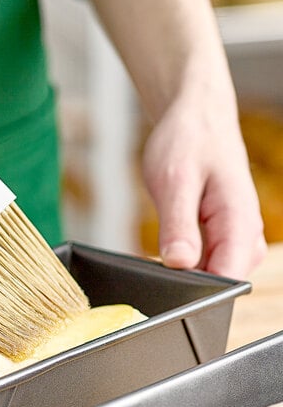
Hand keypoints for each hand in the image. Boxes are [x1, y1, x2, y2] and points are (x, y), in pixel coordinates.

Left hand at [142, 95, 266, 279]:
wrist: (196, 119)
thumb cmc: (187, 142)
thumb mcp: (174, 182)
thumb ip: (178, 225)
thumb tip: (178, 263)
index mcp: (239, 220)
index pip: (227, 276)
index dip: (196, 287)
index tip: (168, 279)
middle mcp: (246, 233)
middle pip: (221, 280)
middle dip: (188, 280)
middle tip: (161, 255)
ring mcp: (237, 236)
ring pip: (213, 273)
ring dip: (186, 269)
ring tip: (168, 238)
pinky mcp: (225, 235)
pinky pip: (207, 261)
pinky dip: (187, 259)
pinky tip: (171, 242)